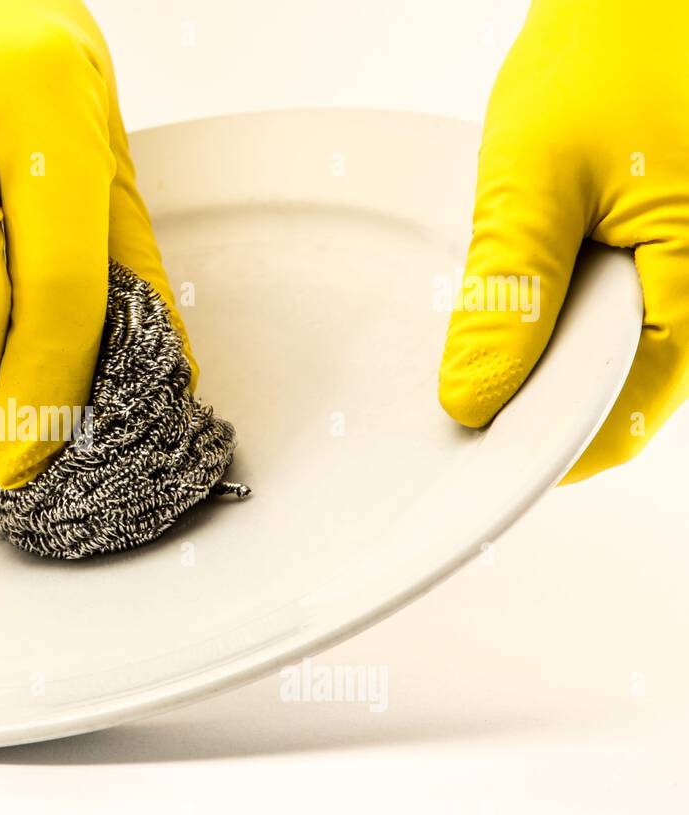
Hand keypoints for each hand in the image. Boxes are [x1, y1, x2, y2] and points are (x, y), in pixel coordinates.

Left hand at [438, 0, 688, 482]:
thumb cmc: (607, 52)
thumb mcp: (538, 177)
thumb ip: (510, 292)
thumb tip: (474, 397)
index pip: (630, 410)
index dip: (550, 445)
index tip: (474, 454)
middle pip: (622, 390)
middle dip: (540, 407)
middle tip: (456, 409)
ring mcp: (685, 263)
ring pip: (613, 352)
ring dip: (545, 362)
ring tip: (475, 356)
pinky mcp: (662, 243)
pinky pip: (612, 308)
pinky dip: (556, 318)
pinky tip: (510, 308)